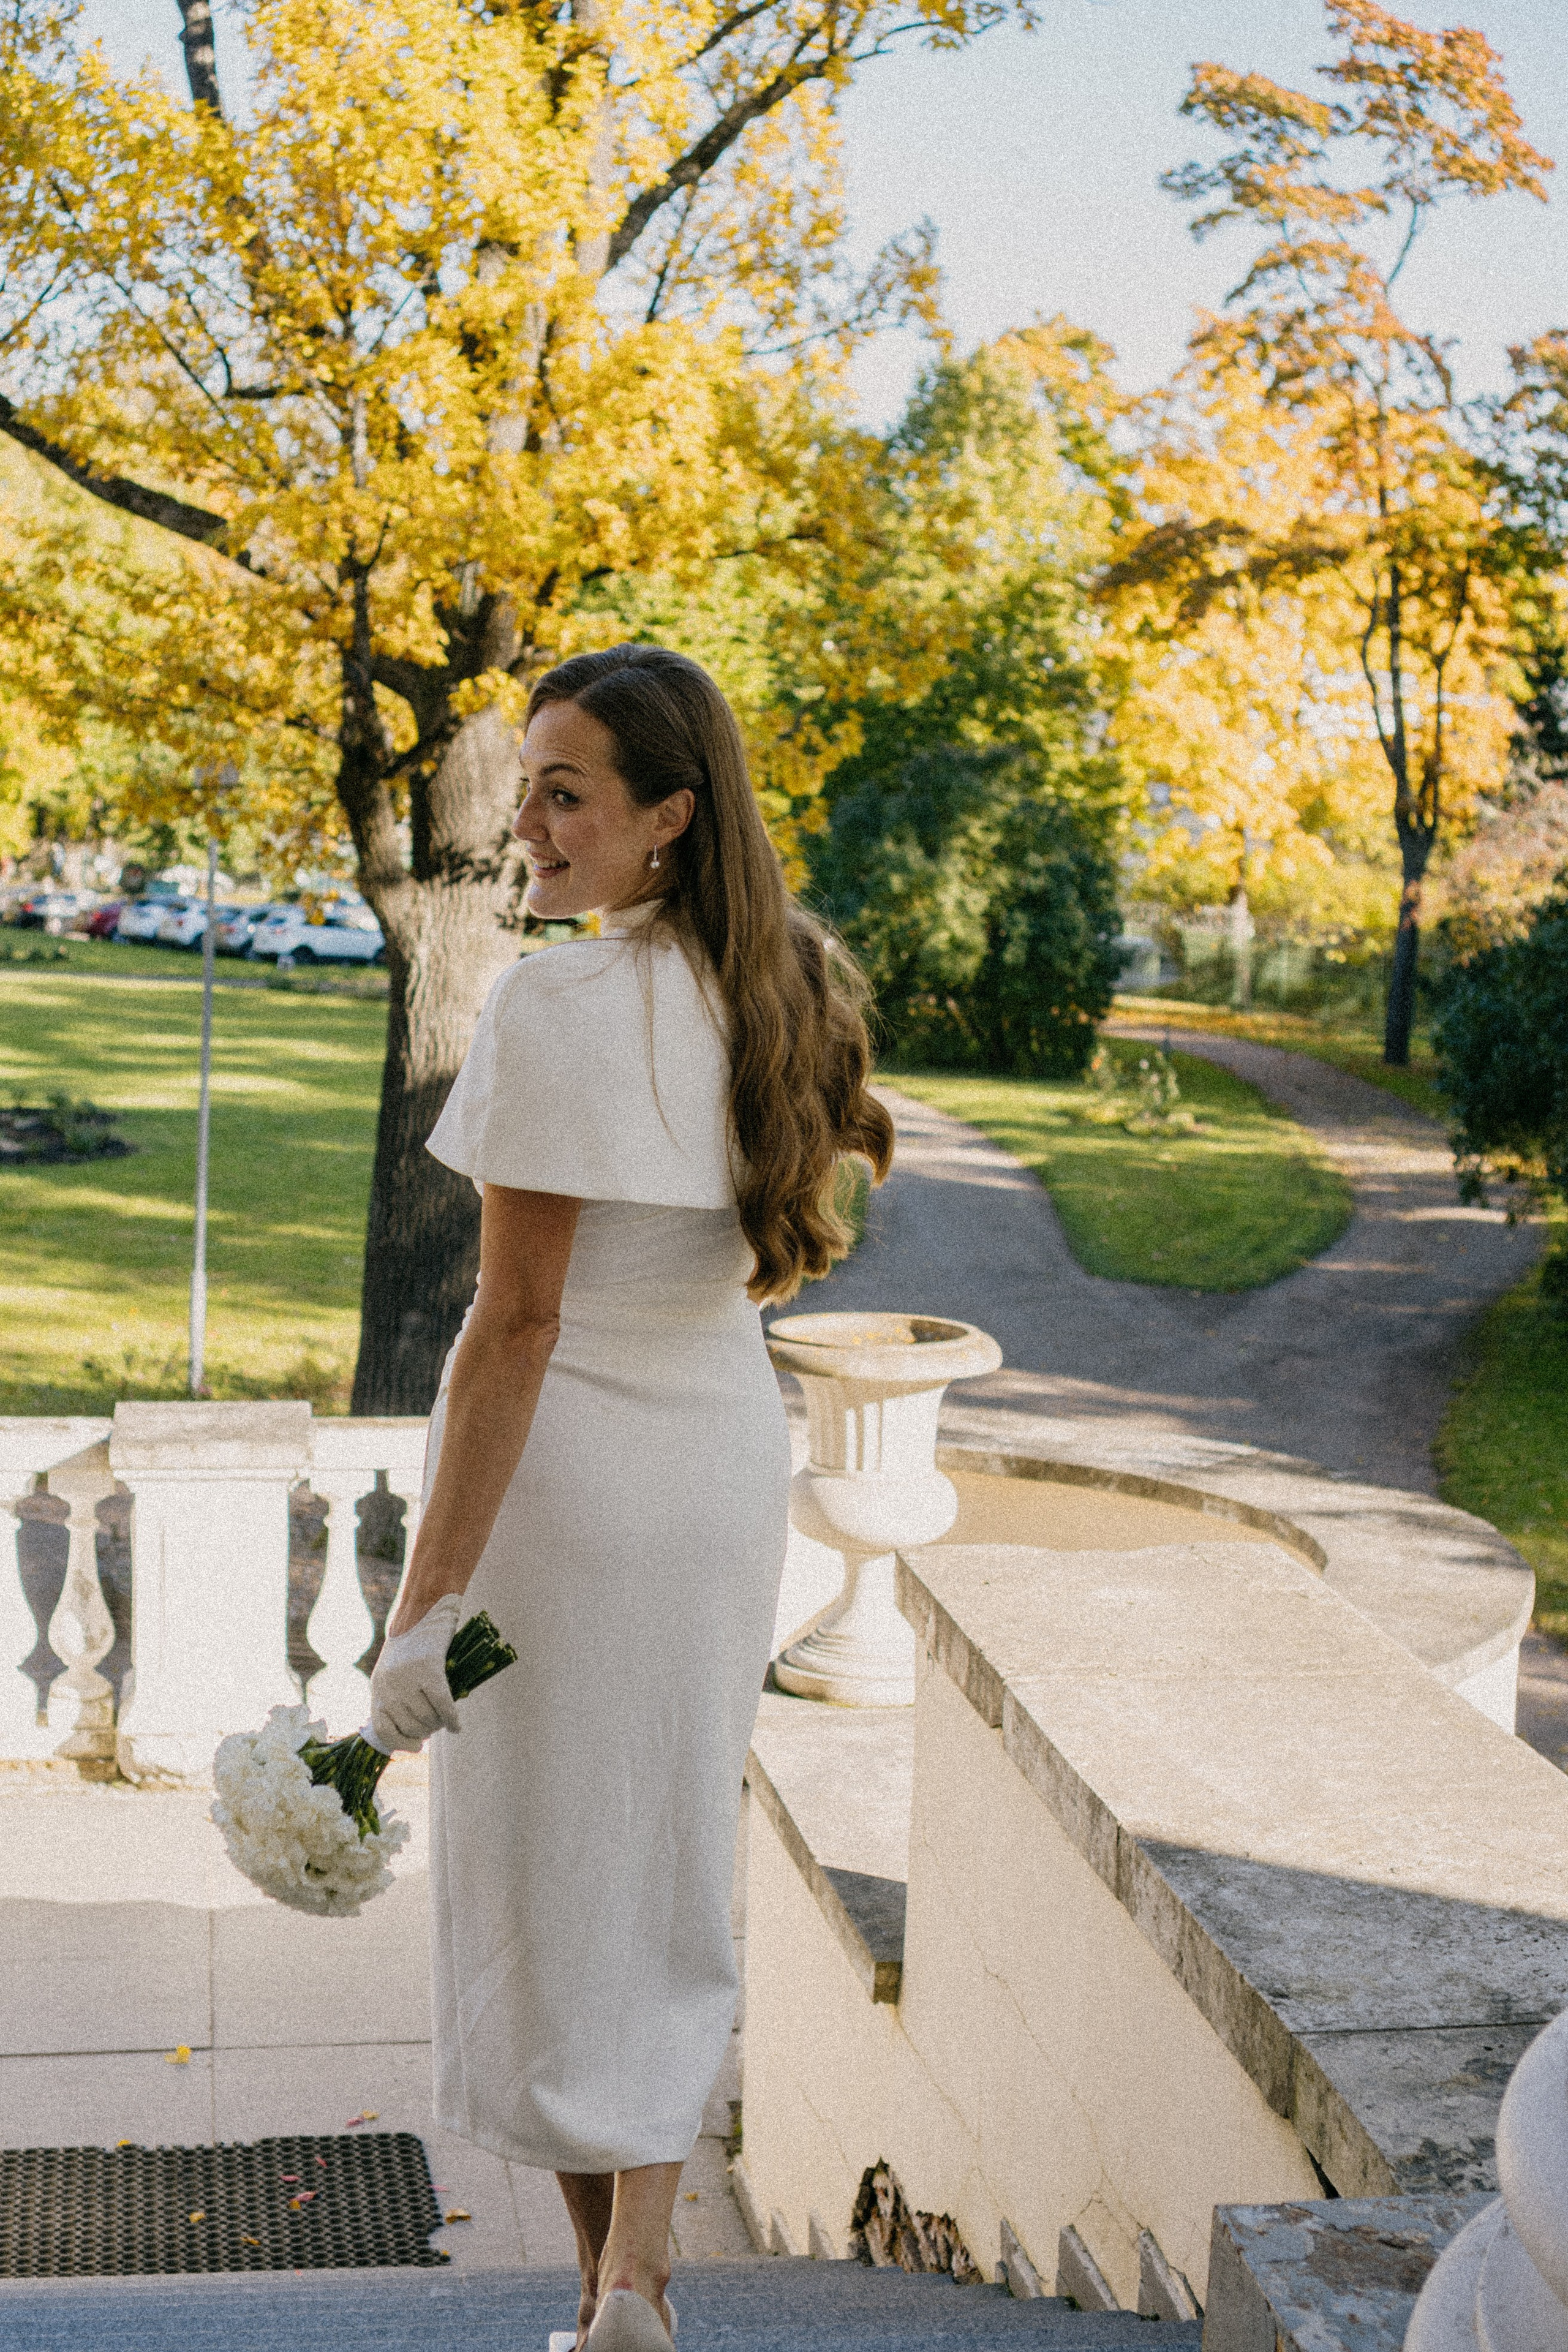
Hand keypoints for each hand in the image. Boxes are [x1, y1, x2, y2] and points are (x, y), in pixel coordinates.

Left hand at [368, 1592, 463, 1752]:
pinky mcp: (429, 1669)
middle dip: (427, 1730)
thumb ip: (396, 1697)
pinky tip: (457, 1726)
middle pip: (411, 1726)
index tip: (416, 1746)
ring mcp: (407, 1678)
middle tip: (439, 1722)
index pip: (382, 1730)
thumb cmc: (413, 1642)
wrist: (422, 1607)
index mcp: (377, 1686)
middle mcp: (388, 1685)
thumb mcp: (394, 1670)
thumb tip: (411, 1734)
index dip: (400, 1743)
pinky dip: (452, 1719)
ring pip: (428, 1718)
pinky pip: (443, 1705)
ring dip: (440, 1724)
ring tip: (447, 1718)